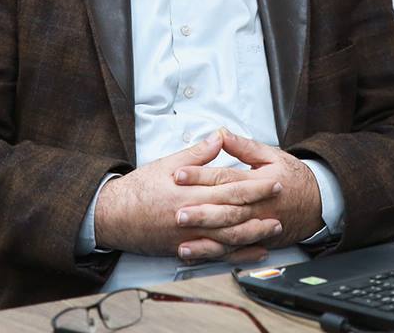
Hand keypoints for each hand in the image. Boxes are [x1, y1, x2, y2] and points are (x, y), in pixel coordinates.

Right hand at [92, 131, 282, 257]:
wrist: (112, 217)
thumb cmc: (138, 189)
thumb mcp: (166, 165)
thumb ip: (196, 155)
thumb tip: (218, 137)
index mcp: (189, 193)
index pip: (229, 188)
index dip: (255, 185)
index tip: (274, 180)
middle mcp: (191, 218)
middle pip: (234, 214)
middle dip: (261, 208)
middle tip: (281, 202)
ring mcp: (189, 238)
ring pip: (228, 239)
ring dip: (254, 234)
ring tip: (273, 228)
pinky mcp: (185, 250)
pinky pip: (216, 255)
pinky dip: (237, 255)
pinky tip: (252, 251)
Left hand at [172, 129, 324, 260]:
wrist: (318, 202)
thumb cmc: (292, 177)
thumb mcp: (271, 155)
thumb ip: (243, 146)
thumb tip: (220, 133)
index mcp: (259, 181)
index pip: (225, 177)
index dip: (201, 175)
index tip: (179, 174)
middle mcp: (258, 206)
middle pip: (225, 209)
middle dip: (199, 210)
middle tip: (176, 211)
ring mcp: (258, 226)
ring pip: (228, 234)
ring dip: (204, 237)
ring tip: (182, 237)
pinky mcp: (257, 240)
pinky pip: (233, 250)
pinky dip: (213, 254)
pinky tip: (194, 253)